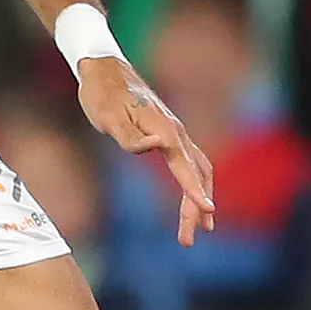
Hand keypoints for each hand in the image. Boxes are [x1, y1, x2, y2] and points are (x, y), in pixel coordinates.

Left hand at [77, 56, 215, 245]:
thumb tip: (156, 148)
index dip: (195, 192)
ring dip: (199, 198)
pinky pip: (191, 162)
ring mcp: (174, 131)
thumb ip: (132, 136)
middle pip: (197, 175)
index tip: (207, 214)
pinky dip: (196, 182)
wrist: (104, 69)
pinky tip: (192, 196)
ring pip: (198, 169)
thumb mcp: (109, 117)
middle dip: (195, 208)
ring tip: (200, 227)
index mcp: (164, 130)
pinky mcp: (168, 132)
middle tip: (188, 240)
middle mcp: (175, 132)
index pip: (185, 168)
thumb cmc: (102, 94)